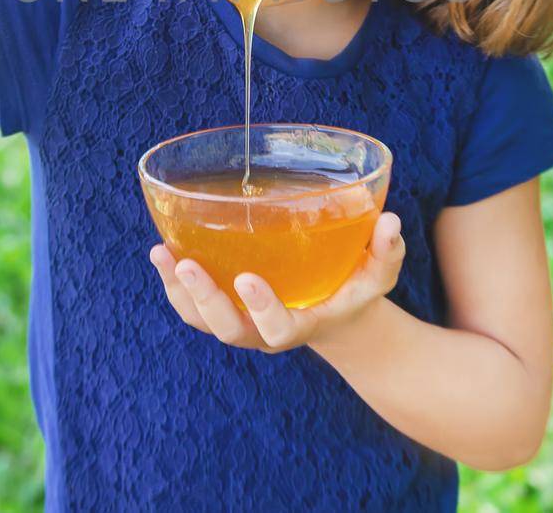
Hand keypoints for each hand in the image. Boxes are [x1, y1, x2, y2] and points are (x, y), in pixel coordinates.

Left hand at [147, 211, 404, 353]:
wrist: (334, 314)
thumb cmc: (354, 288)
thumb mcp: (378, 273)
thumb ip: (385, 250)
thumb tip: (391, 220)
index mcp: (303, 325)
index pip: (279, 330)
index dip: (262, 310)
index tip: (247, 278)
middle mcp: (265, 332)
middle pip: (228, 330)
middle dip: (205, 299)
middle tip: (186, 264)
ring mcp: (242, 322)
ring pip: (202, 321)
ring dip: (179, 291)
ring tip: (161, 253)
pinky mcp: (226, 308)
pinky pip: (193, 307)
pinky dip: (173, 284)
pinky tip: (162, 251)